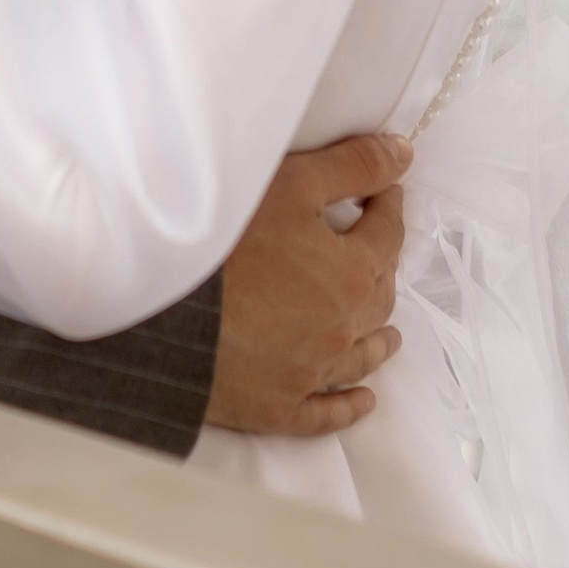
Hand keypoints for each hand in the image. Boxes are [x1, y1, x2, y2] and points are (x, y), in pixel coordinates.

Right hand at [206, 133, 408, 436]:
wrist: (165, 318)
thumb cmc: (225, 247)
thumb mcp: (292, 185)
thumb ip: (353, 167)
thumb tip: (403, 154)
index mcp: (352, 273)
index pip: (387, 233)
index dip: (388, 206)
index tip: (385, 192)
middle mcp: (343, 328)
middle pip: (378, 296)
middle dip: (381, 268)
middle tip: (376, 250)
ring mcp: (312, 373)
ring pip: (360, 357)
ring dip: (377, 341)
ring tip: (388, 336)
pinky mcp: (278, 407)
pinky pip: (325, 413)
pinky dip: (348, 406)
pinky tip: (363, 401)